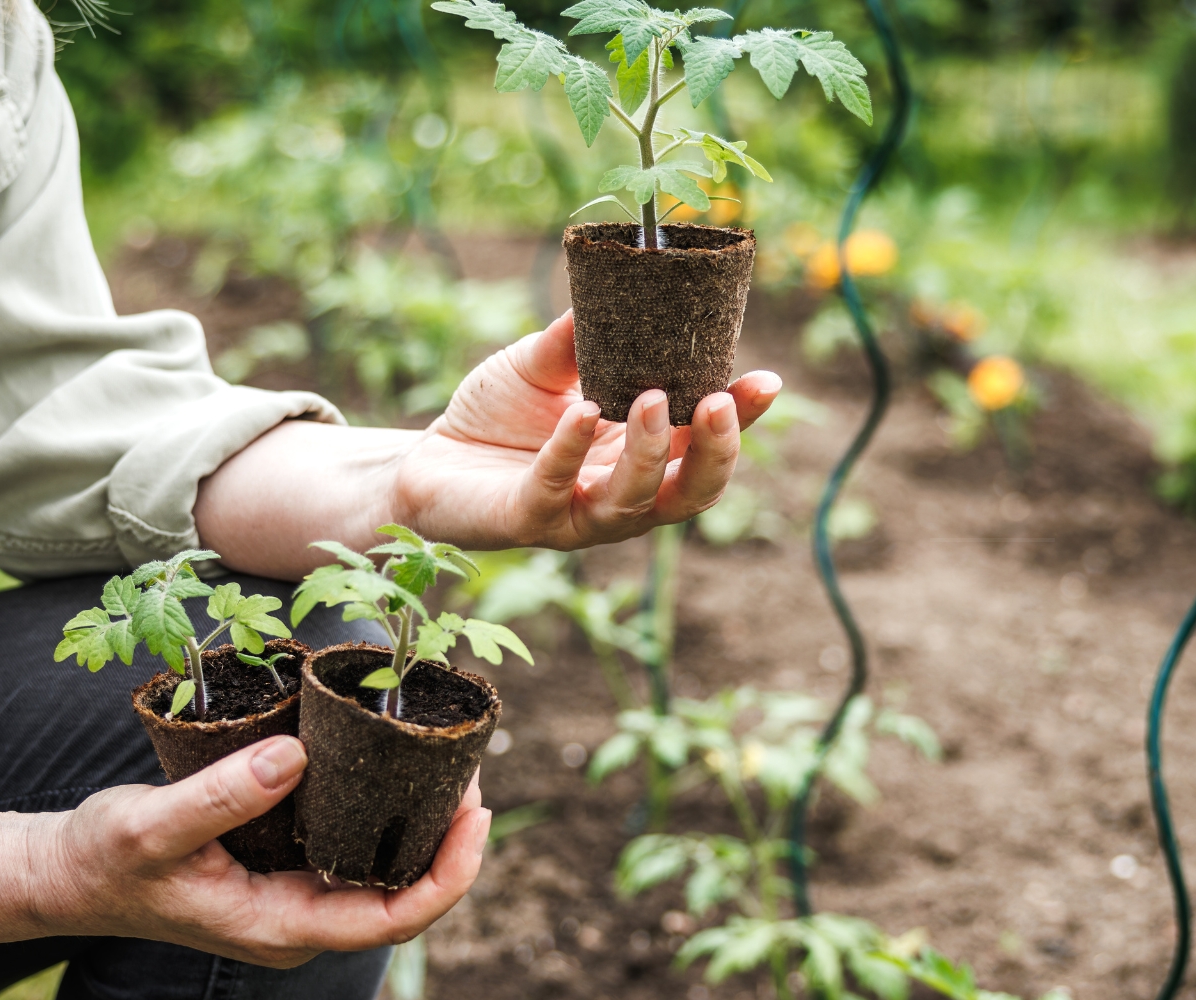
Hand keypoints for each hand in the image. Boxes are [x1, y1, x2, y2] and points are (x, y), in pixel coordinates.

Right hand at [31, 737, 486, 966]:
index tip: (476, 817)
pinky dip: (382, 812)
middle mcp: (298, 924)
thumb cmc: (103, 859)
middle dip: (448, 841)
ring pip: (382, 873)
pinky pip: (353, 850)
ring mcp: (294, 901)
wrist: (66, 873)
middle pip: (403, 896)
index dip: (447, 875)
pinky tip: (394, 767)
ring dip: (421, 826)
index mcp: (279, 929)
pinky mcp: (285, 872)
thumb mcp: (151, 826)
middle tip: (471, 771)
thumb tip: (293, 756)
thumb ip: (219, 798)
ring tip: (447, 762)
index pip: (392, 920)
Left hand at [390, 310, 780, 549]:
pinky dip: (570, 451)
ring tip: (652, 398)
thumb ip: (580, 337)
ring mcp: (579, 515)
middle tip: (718, 401)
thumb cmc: (497, 416)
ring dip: (650, 453)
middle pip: (692, 491)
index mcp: (641, 455)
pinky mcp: (529, 520)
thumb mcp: (541, 364)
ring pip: (635, 502)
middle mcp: (622, 494)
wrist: (428, 461)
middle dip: (715, 451)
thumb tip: (615, 283)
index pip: (705, 445)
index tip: (767, 381)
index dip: (742, 420)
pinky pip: (557, 490)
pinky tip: (580, 411)